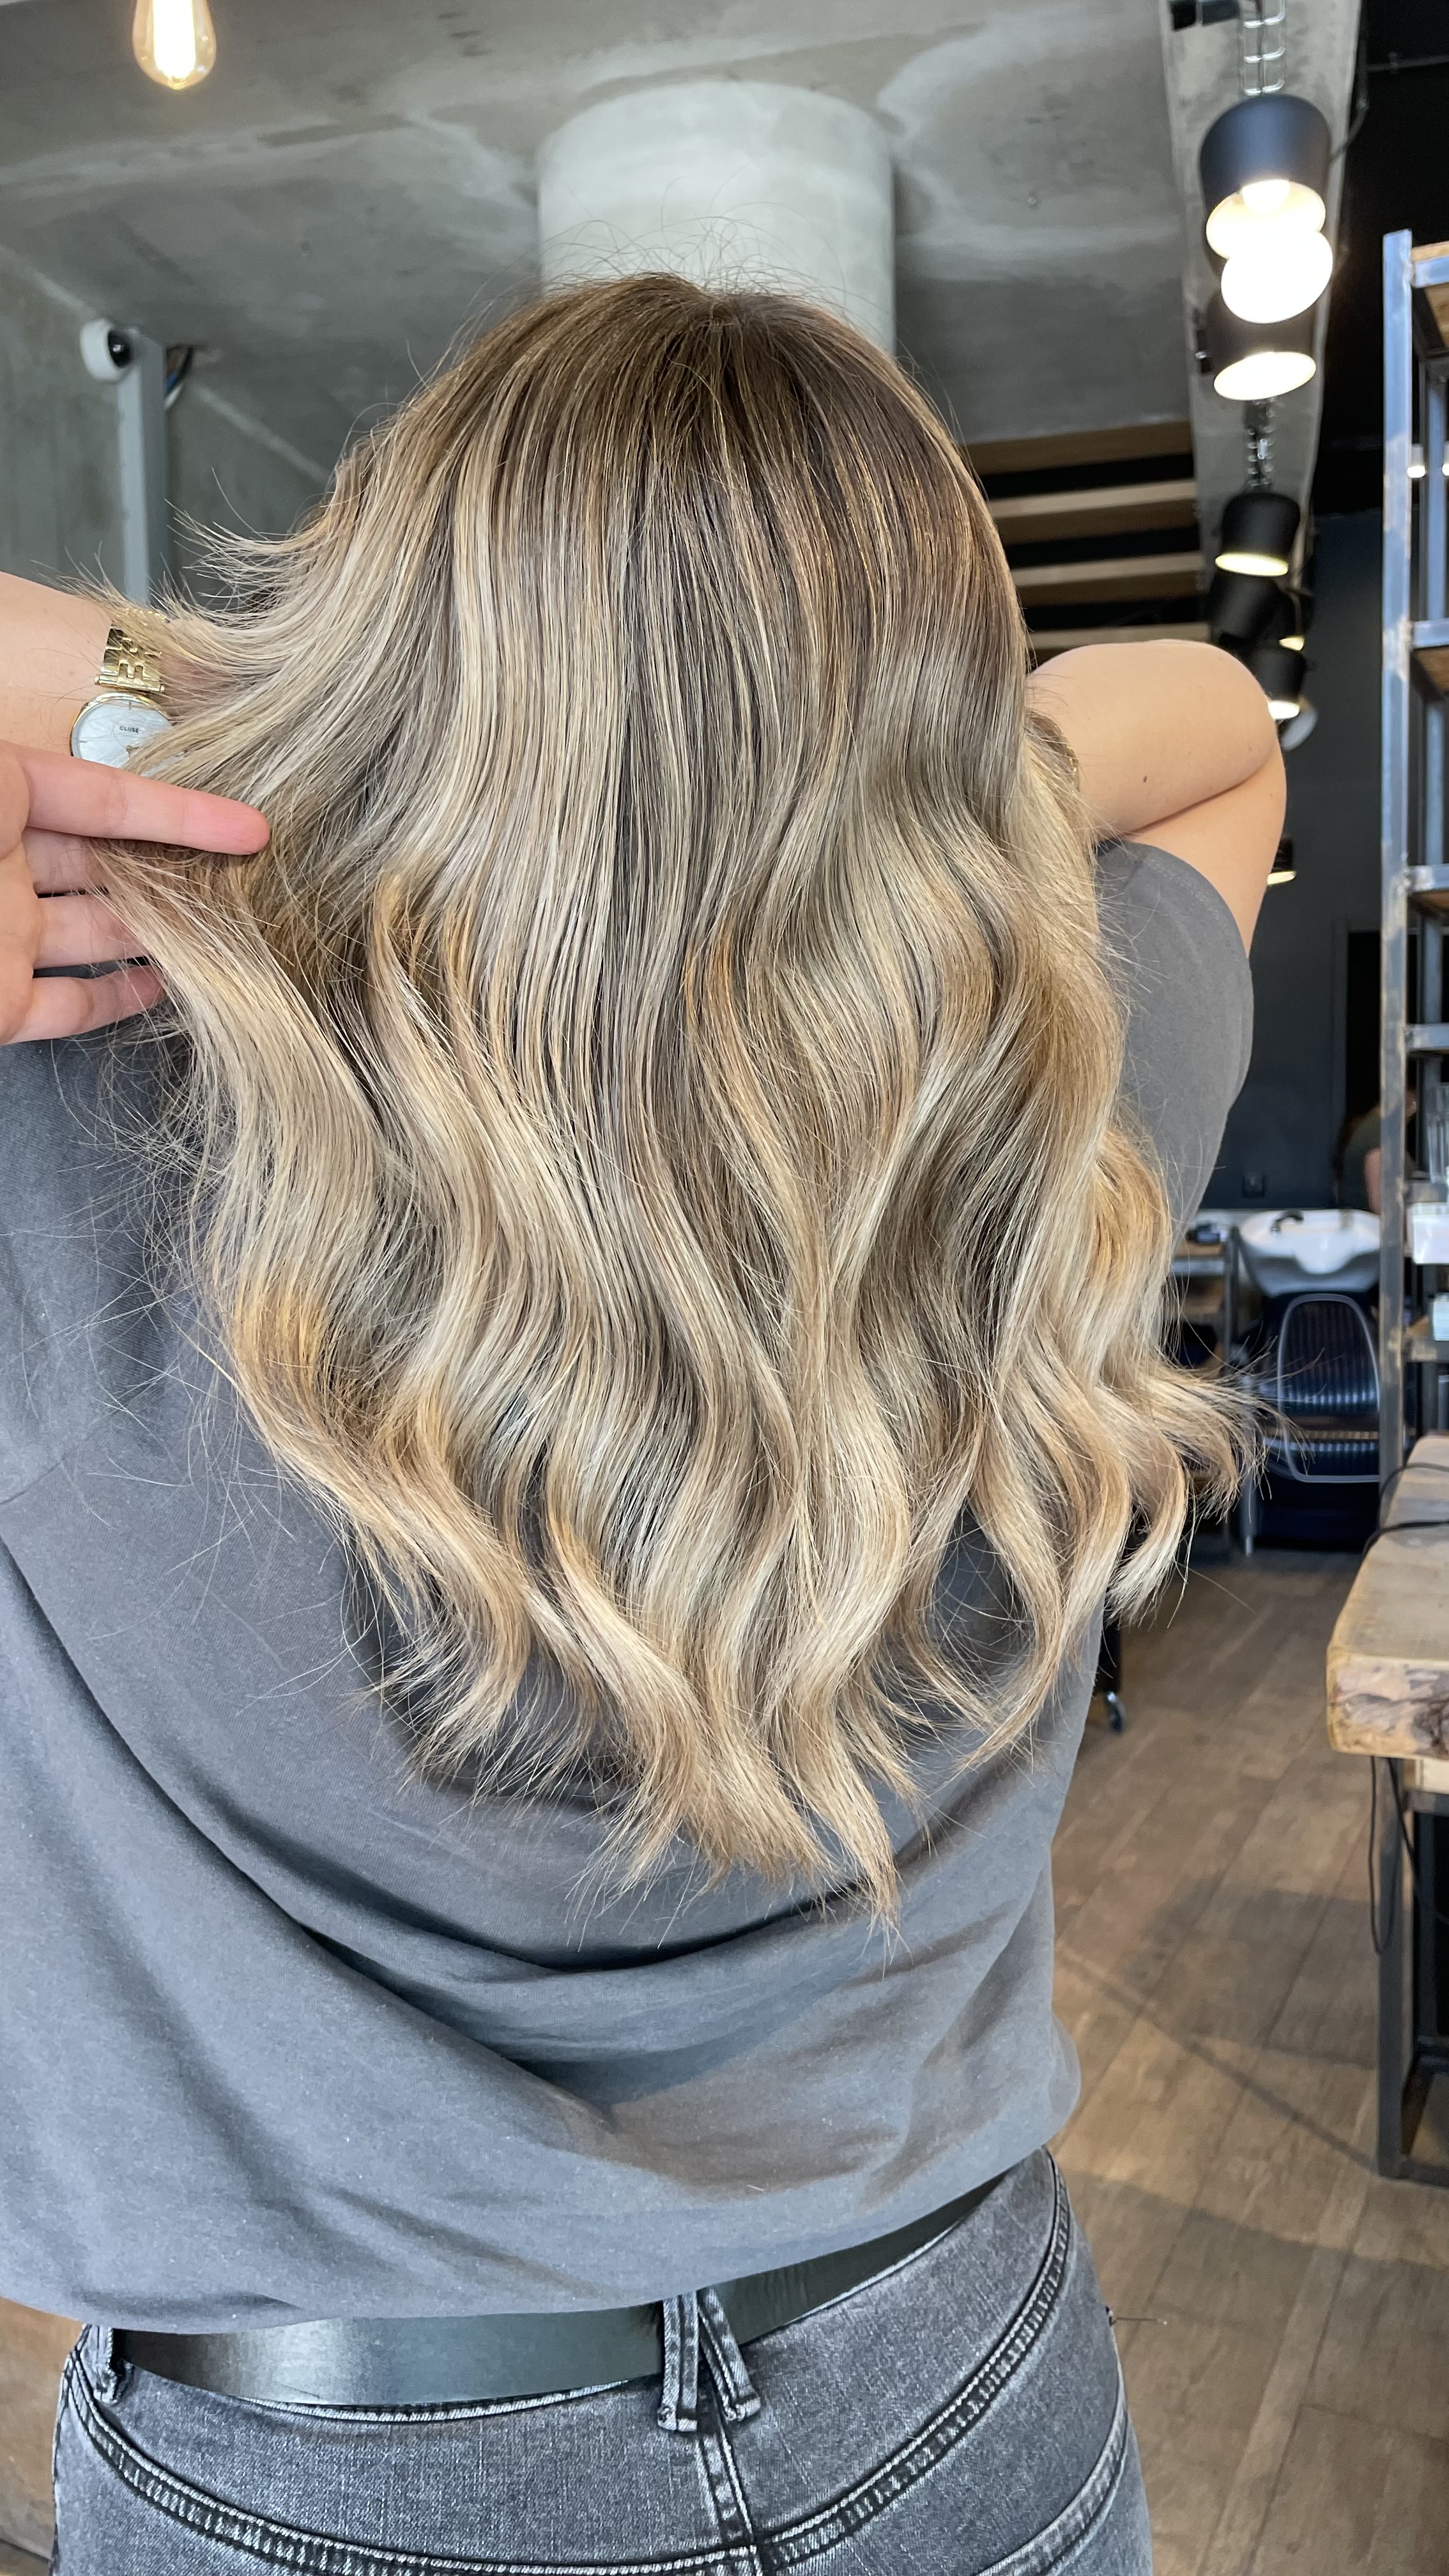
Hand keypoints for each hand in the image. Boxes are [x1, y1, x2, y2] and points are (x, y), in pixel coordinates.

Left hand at [0, 742, 267, 1044]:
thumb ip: (41, 773)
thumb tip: (119, 777)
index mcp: (0, 798)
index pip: (104, 797)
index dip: (181, 810)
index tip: (252, 829)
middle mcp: (6, 867)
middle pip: (110, 865)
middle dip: (178, 868)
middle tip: (247, 879)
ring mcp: (4, 936)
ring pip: (99, 933)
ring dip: (161, 933)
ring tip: (228, 931)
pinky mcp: (0, 1003)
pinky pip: (68, 1005)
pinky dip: (118, 1000)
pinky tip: (165, 987)